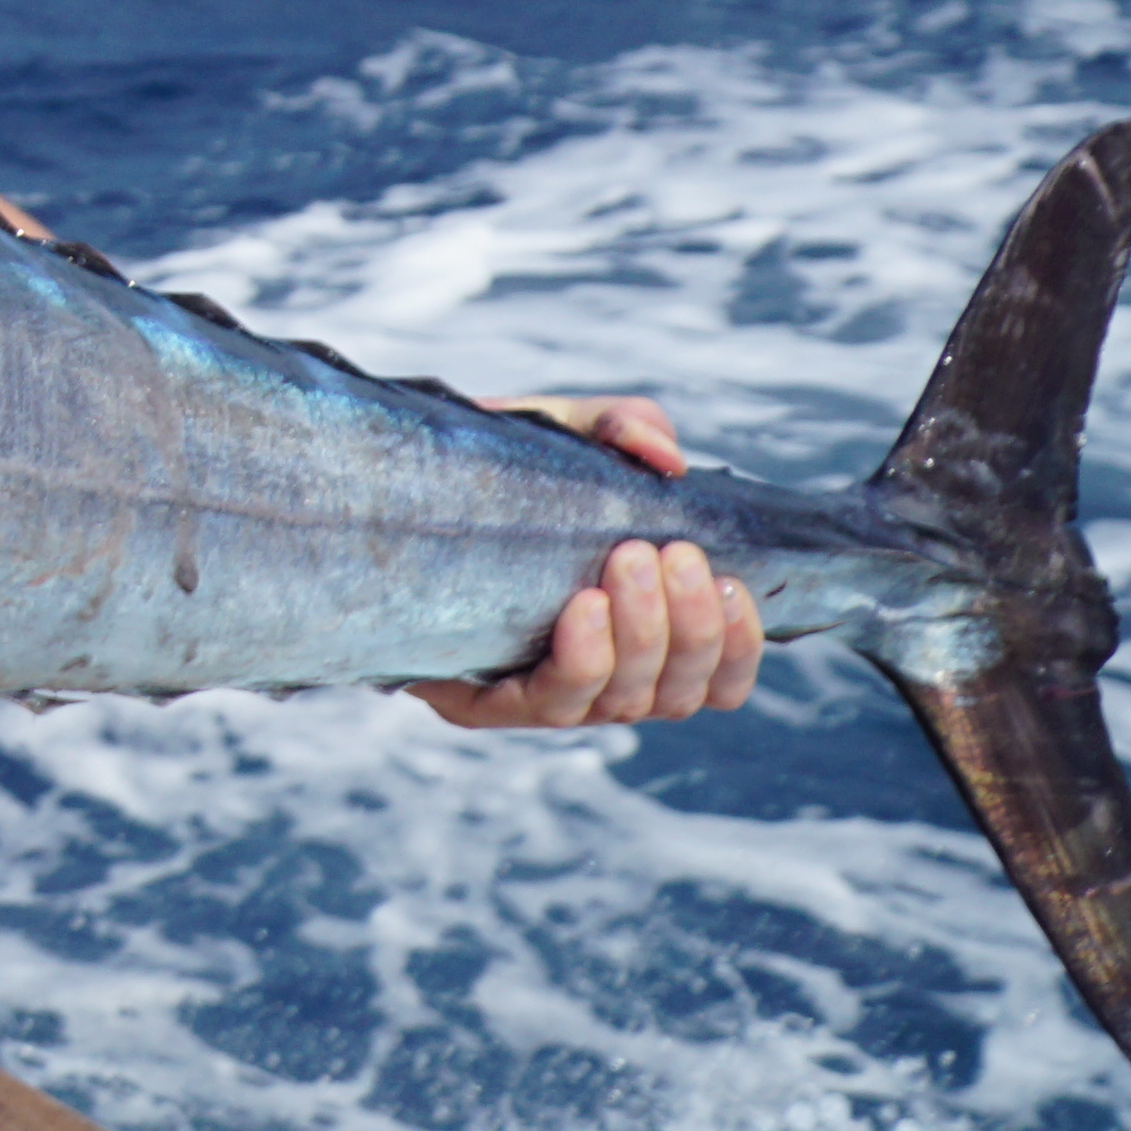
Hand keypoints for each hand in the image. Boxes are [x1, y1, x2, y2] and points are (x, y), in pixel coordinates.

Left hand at [412, 398, 761, 729]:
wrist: (392, 485)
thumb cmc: (499, 470)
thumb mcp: (566, 432)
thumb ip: (624, 427)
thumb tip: (667, 457)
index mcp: (640, 636)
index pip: (718, 680)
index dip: (738, 647)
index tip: (727, 581)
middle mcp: (603, 678)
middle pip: (676, 693)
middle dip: (688, 628)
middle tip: (669, 553)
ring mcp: (543, 695)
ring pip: (622, 701)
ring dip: (642, 636)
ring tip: (628, 562)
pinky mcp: (480, 703)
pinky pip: (548, 702)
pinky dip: (582, 658)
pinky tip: (584, 607)